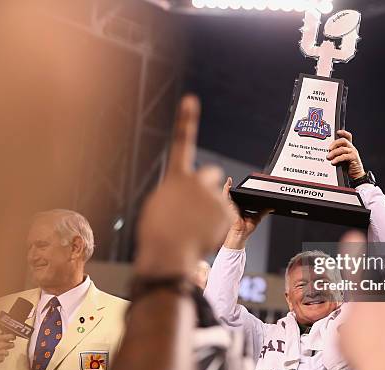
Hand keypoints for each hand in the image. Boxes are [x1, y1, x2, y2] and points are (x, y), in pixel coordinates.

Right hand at [0, 334, 15, 369]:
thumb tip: (4, 334)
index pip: (11, 336)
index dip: (13, 337)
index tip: (13, 338)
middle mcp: (2, 345)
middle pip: (12, 345)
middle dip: (10, 345)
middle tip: (6, 346)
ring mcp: (2, 352)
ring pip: (7, 352)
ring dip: (4, 353)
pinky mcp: (1, 359)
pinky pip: (3, 358)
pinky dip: (0, 358)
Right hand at [136, 95, 232, 275]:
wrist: (168, 253)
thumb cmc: (158, 233)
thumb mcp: (160, 205)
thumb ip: (175, 193)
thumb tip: (185, 195)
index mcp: (176, 177)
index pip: (182, 142)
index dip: (186, 120)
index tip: (190, 101)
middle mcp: (197, 181)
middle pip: (212, 174)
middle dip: (209, 186)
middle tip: (199, 206)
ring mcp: (213, 196)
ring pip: (220, 199)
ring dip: (213, 211)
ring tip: (197, 228)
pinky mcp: (226, 212)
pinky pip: (227, 216)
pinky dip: (219, 226)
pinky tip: (205, 235)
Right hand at [222, 177, 269, 249]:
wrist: (240, 234)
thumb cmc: (245, 229)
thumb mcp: (257, 217)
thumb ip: (263, 211)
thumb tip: (271, 207)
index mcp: (241, 209)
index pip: (241, 199)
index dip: (242, 193)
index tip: (243, 187)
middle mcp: (235, 207)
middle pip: (235, 196)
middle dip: (234, 189)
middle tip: (235, 182)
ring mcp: (231, 206)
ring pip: (229, 194)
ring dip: (228, 187)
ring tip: (230, 180)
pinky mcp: (229, 205)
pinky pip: (226, 195)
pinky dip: (226, 188)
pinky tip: (228, 183)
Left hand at [326, 130, 365, 179]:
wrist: (356, 175)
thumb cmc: (347, 166)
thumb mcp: (341, 158)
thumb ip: (336, 154)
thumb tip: (327, 153)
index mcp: (348, 147)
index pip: (348, 136)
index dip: (343, 132)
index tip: (337, 132)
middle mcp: (351, 148)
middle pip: (343, 140)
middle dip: (335, 143)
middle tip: (329, 149)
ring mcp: (353, 152)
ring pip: (342, 149)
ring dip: (334, 153)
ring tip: (328, 157)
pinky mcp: (354, 158)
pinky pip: (344, 156)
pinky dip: (337, 159)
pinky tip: (333, 162)